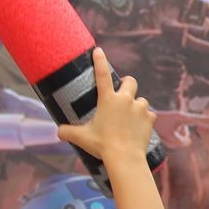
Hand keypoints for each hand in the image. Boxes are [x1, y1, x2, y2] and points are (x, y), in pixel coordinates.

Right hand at [56, 49, 154, 164]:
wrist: (125, 157)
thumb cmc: (102, 145)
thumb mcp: (81, 137)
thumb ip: (68, 132)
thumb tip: (58, 132)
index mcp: (108, 99)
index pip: (102, 75)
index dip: (100, 61)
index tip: (99, 51)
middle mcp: (125, 100)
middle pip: (130, 81)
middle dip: (127, 84)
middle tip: (123, 92)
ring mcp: (140, 108)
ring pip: (141, 100)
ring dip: (136, 105)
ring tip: (129, 118)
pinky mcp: (150, 118)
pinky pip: (149, 114)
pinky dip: (144, 119)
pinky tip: (138, 127)